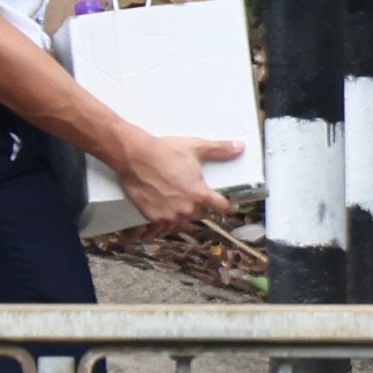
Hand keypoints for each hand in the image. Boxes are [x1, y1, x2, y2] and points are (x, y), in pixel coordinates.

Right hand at [107, 127, 244, 230]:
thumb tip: (239, 147)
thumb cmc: (163, 151)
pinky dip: (163, 221)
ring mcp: (169, 215)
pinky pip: (163, 225)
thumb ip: (219, 150)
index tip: (224, 204)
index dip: (224, 204)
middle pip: (201, 215)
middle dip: (199, 207)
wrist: (134, 156)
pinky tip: (161, 213)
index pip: (222, 207)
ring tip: (174, 203)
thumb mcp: (194, 147)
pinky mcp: (152, 217)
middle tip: (191, 196)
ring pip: (182, 221)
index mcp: (200, 194)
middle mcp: (187, 209)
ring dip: (181, 215)